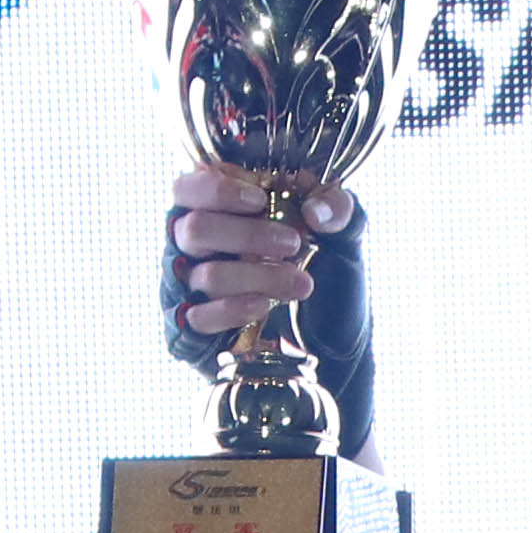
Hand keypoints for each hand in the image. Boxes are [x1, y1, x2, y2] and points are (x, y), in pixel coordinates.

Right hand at [154, 158, 382, 460]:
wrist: (333, 345)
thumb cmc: (327, 278)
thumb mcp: (343, 238)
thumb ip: (339, 209)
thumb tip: (317, 208)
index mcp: (218, 211)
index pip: (188, 188)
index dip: (216, 189)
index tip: (259, 199)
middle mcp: (195, 248)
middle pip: (194, 229)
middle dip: (247, 235)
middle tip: (293, 244)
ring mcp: (190, 289)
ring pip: (204, 274)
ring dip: (257, 275)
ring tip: (301, 282)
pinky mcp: (194, 329)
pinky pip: (198, 317)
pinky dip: (234, 309)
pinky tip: (264, 305)